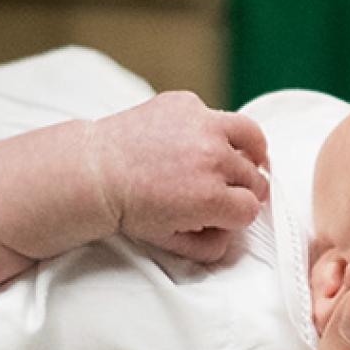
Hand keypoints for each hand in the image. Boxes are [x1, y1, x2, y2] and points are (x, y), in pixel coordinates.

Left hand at [92, 91, 269, 262]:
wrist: (95, 172)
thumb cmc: (129, 207)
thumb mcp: (171, 241)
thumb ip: (209, 246)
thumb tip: (231, 235)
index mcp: (211, 198)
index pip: (251, 209)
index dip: (240, 215)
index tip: (228, 213)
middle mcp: (212, 159)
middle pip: (254, 177)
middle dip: (243, 189)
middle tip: (229, 191)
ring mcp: (202, 126)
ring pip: (252, 137)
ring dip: (250, 152)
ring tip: (244, 158)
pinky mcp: (187, 103)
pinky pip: (216, 116)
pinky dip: (212, 129)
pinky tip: (198, 140)